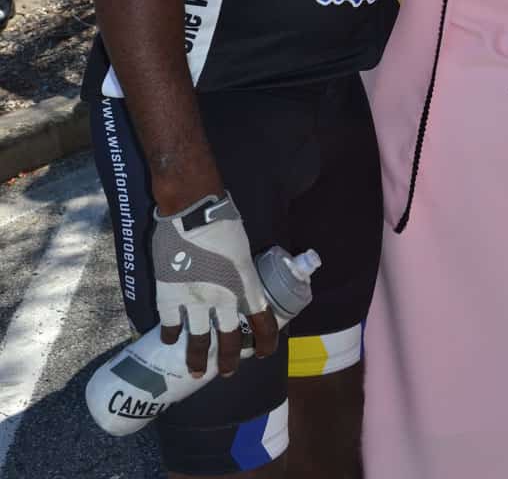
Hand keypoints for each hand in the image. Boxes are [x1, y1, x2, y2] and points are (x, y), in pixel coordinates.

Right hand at [152, 191, 277, 377]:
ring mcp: (193, 301)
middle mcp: (222, 299)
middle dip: (229, 360)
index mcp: (245, 285)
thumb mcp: (243, 249)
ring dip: (198, 359)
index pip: (262, 322)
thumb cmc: (222, 220)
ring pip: (197, 342)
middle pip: (228, 340)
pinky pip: (169, 325)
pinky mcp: (169, 295)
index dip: (265, 341)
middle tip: (227, 372)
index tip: (263, 351)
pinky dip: (171, 334)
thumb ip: (241, 271)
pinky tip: (172, 338)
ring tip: (197, 371)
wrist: (191, 209)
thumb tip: (238, 279)